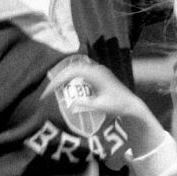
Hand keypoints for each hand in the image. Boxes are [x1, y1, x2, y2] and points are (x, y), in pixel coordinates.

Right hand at [43, 60, 164, 155]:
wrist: (130, 105)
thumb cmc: (117, 106)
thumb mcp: (100, 106)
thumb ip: (86, 104)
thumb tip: (70, 103)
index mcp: (95, 74)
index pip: (70, 73)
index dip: (57, 81)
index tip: (47, 93)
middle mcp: (95, 69)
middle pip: (70, 69)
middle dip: (56, 78)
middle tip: (46, 92)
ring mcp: (97, 70)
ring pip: (75, 69)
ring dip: (63, 77)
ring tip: (52, 88)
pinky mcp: (98, 74)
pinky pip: (80, 72)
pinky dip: (70, 77)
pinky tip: (65, 86)